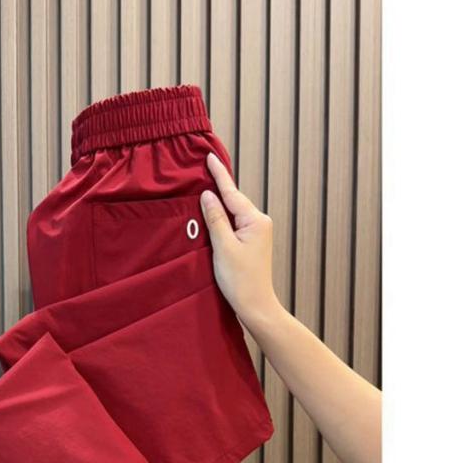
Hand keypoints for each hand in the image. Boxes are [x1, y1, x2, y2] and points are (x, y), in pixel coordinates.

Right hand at [200, 152, 280, 329]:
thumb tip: (208, 195)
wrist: (256, 305)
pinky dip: (221, 218)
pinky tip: (211, 215)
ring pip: (233, 212)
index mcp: (255, 220)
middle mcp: (259, 222)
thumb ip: (215, 219)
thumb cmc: (241, 280)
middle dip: (217, 187)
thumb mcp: (223, 247)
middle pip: (233, 200)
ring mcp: (257, 233)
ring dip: (218, 204)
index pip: (232, 193)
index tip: (209, 157)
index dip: (218, 175)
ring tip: (202, 189)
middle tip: (201, 169)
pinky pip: (233, 224)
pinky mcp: (251, 243)